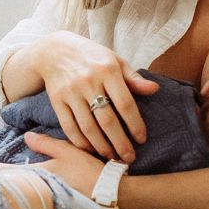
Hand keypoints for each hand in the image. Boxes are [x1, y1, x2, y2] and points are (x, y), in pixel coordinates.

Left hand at [0, 132, 104, 197]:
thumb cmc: (91, 172)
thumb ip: (47, 145)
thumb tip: (26, 138)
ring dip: (4, 191)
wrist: (111, 196)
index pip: (6, 172)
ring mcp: (43, 204)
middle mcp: (37, 192)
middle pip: (7, 188)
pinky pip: (30, 204)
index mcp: (38, 176)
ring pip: (17, 196)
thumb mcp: (70, 152)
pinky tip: (17, 198)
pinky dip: (20, 200)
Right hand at [27, 31, 158, 162]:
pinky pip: (69, 127)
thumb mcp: (115, 60)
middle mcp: (89, 81)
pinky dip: (80, 142)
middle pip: (107, 120)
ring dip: (101, 147)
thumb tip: (154, 90)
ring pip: (88, 127)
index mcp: (107, 70)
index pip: (125, 103)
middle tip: (129, 158)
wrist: (54, 51)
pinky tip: (91, 150)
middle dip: (120, 143)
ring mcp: (71, 92)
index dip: (135, 124)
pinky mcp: (57, 101)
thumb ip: (133, 78)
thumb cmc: (91, 56)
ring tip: (112, 157)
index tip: (141, 139)